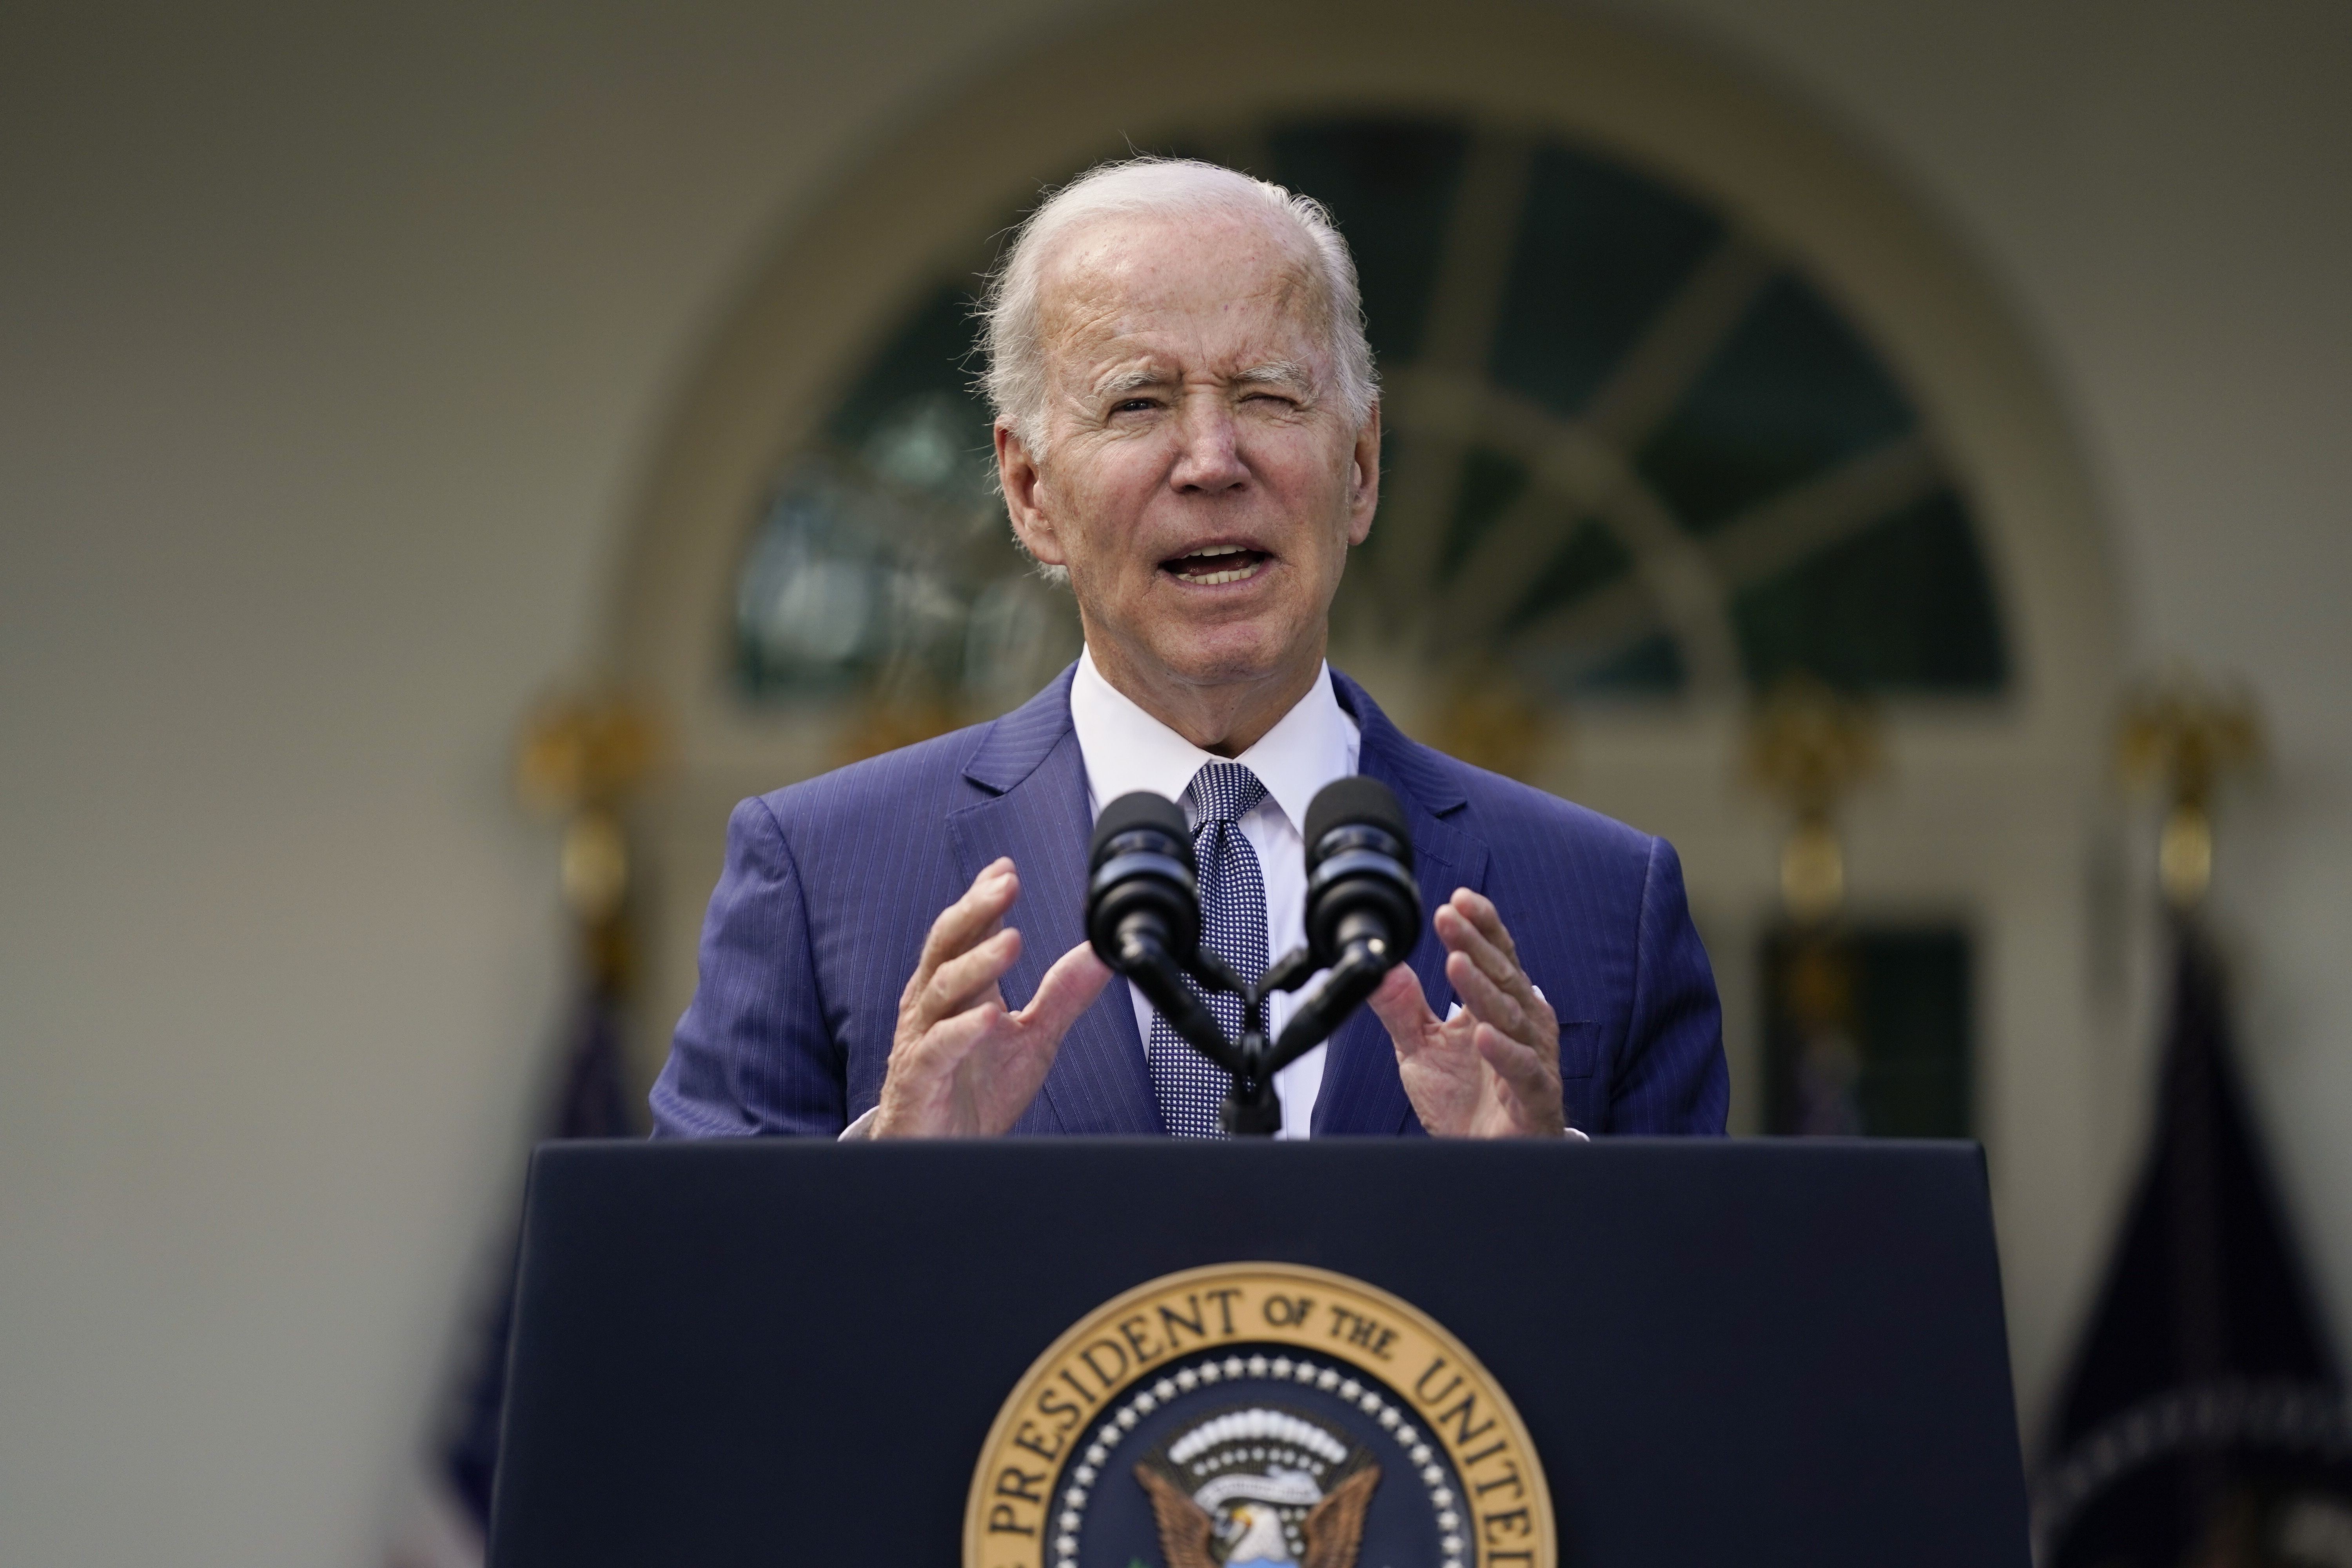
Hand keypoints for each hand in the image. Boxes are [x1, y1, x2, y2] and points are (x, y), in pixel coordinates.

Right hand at [871, 857, 1111, 1136]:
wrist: (944, 1154)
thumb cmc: (975, 1093)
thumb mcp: (1034, 1038)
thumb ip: (1063, 996)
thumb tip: (1099, 954)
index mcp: (958, 991)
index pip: (966, 933)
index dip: (983, 899)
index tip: (1006, 869)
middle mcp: (933, 1007)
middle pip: (946, 947)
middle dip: (975, 912)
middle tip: (1005, 885)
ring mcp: (922, 1041)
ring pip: (940, 990)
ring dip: (976, 963)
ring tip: (1011, 941)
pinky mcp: (920, 1078)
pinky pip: (937, 1049)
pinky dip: (961, 1030)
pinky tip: (988, 1015)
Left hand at [1369, 888, 1566, 1137]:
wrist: (1483, 1154)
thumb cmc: (1464, 1099)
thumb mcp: (1421, 1048)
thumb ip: (1402, 1008)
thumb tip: (1380, 965)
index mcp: (1501, 1005)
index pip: (1495, 956)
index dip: (1480, 926)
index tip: (1456, 899)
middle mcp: (1523, 1024)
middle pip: (1502, 976)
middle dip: (1475, 945)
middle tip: (1449, 917)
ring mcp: (1533, 1058)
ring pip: (1511, 1017)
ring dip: (1483, 989)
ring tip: (1456, 963)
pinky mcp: (1536, 1096)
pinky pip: (1524, 1070)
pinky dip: (1504, 1052)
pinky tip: (1483, 1034)